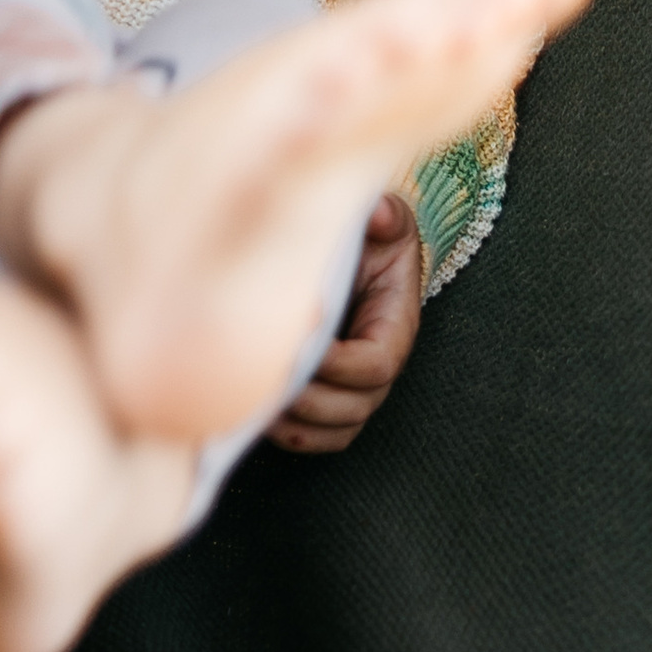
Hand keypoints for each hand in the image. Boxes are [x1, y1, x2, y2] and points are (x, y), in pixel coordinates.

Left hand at [267, 193, 424, 453]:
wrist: (353, 258)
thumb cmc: (367, 240)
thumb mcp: (383, 221)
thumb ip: (385, 217)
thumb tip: (376, 214)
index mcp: (395, 326)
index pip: (376, 365)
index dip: (339, 365)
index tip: (300, 338)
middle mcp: (379, 367)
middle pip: (355, 408)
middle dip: (309, 398)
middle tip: (268, 372)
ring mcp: (356, 390)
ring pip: (335, 430)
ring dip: (294, 421)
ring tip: (257, 394)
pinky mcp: (330, 400)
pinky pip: (317, 437)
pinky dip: (288, 433)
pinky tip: (256, 408)